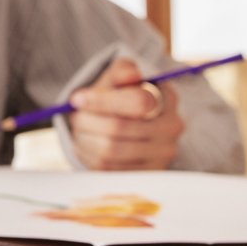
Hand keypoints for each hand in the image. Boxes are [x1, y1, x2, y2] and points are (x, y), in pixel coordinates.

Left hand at [67, 57, 182, 170]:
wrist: (126, 122)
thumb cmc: (120, 95)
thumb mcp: (119, 76)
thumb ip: (123, 71)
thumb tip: (131, 76)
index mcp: (166, 98)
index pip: (138, 102)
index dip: (103, 100)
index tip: (77, 99)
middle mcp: (171, 127)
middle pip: (119, 128)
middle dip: (88, 121)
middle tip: (75, 117)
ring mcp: (162, 154)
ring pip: (111, 151)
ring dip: (86, 139)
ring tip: (80, 130)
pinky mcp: (146, 174)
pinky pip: (110, 169)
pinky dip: (91, 155)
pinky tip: (88, 144)